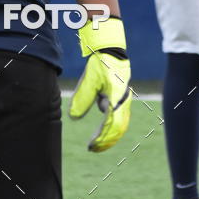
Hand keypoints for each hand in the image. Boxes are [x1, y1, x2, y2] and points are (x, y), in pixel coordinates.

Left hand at [69, 17, 131, 151]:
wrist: (111, 50)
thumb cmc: (100, 63)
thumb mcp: (89, 79)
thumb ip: (82, 98)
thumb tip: (74, 117)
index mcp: (116, 97)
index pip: (111, 124)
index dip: (102, 138)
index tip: (91, 146)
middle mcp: (123, 101)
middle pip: (118, 128)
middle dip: (106, 141)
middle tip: (92, 149)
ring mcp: (124, 100)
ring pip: (120, 125)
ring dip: (108, 136)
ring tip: (95, 144)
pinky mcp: (122, 99)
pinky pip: (119, 118)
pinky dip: (110, 127)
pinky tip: (99, 131)